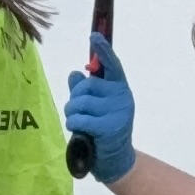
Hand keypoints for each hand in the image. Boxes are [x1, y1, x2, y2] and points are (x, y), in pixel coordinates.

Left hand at [64, 31, 135, 183]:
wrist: (115, 159)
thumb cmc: (103, 129)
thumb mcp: (94, 107)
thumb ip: (85, 90)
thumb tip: (74, 74)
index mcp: (119, 87)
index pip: (112, 64)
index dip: (103, 50)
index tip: (94, 36)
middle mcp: (122, 96)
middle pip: (86, 86)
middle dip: (74, 98)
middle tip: (77, 112)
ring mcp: (118, 111)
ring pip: (80, 103)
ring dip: (72, 114)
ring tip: (79, 123)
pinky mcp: (110, 127)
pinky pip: (80, 118)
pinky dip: (73, 124)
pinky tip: (78, 130)